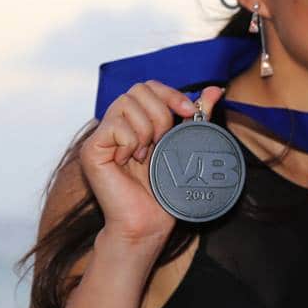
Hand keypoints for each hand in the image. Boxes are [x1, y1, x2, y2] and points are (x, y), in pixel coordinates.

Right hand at [80, 83, 224, 244]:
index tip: (189, 111)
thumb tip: (216, 90)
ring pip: (126, 104)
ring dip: (147, 130)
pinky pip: (115, 126)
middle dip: (161, 112)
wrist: (149, 221)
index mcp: (137, 121)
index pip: (148, 86)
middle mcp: (117, 123)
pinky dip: (131, 142)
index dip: (170, 93)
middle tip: (164, 141)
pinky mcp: (92, 149)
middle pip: (138, 89)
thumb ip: (197, 116)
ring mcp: (102, 135)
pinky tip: (130, 161)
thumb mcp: (185, 144)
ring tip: (146, 155)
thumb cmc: (166, 189)